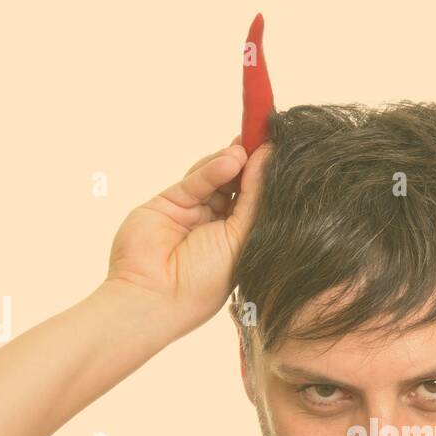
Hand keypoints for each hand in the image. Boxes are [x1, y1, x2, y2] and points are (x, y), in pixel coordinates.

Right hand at [103, 135, 269, 338]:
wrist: (153, 295)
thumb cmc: (204, 281)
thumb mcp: (240, 240)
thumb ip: (255, 200)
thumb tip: (269, 161)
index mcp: (239, 244)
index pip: (257, 205)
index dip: (267, 181)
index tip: (283, 155)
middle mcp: (216, 228)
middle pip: (238, 187)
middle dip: (250, 165)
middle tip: (264, 140)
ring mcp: (192, 214)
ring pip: (216, 180)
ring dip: (231, 164)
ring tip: (244, 151)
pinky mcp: (169, 202)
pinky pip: (196, 182)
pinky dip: (212, 170)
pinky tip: (230, 160)